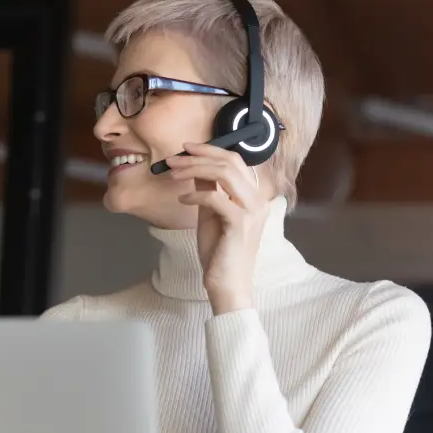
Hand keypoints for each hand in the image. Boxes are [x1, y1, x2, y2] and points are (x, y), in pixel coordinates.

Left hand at [165, 142, 269, 314]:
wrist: (228, 284)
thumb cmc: (220, 252)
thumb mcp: (210, 214)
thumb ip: (208, 190)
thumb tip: (194, 167)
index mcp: (253, 196)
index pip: (235, 161)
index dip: (210, 150)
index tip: (186, 149)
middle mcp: (258, 200)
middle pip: (230, 162)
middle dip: (199, 155)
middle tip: (174, 158)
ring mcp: (252, 211)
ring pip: (224, 174)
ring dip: (194, 169)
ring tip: (174, 173)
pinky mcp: (240, 223)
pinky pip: (215, 197)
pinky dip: (195, 194)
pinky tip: (183, 198)